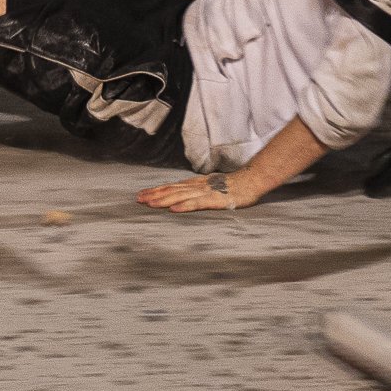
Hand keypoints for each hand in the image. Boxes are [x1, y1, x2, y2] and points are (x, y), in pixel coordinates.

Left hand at [137, 171, 263, 213]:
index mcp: (196, 184)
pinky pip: (198, 204)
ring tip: (150, 203)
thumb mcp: (212, 186)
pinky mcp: (215, 200)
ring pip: (181, 196)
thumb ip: (198, 190)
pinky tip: (174, 210)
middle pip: (172, 190)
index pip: (172, 187)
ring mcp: (206, 192)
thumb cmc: (234, 185)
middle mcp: (197, 186)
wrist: (252, 180)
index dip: (156, 190)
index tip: (142, 194)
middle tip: (138, 199)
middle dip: (154, 195)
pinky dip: (185, 206)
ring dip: (164, 200)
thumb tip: (183, 195)